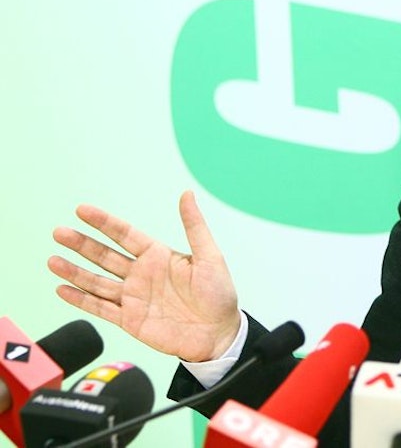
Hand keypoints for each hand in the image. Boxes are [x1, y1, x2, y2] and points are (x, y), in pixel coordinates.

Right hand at [48, 191, 240, 361]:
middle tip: (59, 232)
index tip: (82, 210)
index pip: (125, 234)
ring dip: (74, 272)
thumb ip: (195, 226)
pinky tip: (62, 290)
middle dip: (81, 244)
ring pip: (97, 281)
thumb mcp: (210, 256)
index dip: (104, 222)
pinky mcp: (130, 320)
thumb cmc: (220, 295)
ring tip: (52, 260)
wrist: (219, 335)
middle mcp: (142, 274)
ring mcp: (134, 297)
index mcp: (159, 256)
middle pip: (104, 256)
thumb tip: (187, 194)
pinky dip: (80, 300)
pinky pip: (100, 308)